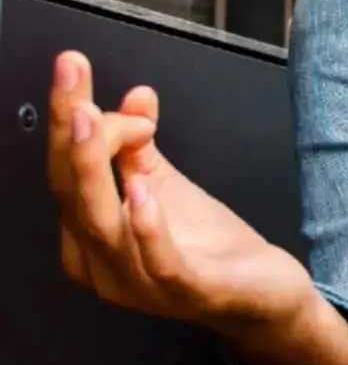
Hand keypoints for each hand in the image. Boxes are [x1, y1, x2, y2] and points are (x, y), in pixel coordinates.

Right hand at [47, 51, 347, 364]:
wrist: (264, 298)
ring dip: (94, 170)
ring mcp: (140, 285)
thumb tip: (134, 97)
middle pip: (74, 194)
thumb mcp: (168, 188)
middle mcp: (103, 265)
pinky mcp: (186, 292)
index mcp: (90, 237)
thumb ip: (140, 147)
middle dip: (69, 134)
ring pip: (102, 226)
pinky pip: (158, 262)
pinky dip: (146, 226)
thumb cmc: (209, 248)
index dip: (66, 117)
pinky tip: (142, 189)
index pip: (66, 171)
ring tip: (93, 122)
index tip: (72, 67)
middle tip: (72, 81)